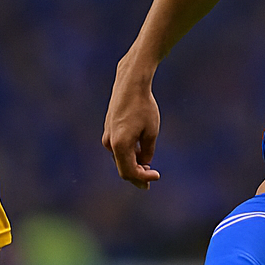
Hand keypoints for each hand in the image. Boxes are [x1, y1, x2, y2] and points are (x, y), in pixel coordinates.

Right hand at [102, 59, 162, 189]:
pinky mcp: (108, 129)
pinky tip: (140, 152)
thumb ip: (147, 151)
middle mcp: (109, 142)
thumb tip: (144, 163)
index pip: (129, 172)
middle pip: (123, 168)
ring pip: (120, 157)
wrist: (130, 84)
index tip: (157, 176)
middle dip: (137, 175)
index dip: (143, 178)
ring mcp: (107, 135)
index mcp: (120, 145)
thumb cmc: (143, 107)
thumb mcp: (151, 131)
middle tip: (151, 180)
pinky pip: (118, 147)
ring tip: (148, 166)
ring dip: (133, 164)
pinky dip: (129, 153)